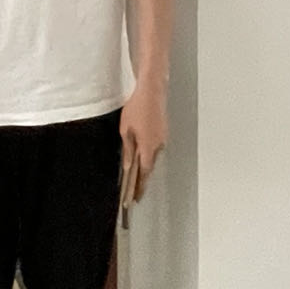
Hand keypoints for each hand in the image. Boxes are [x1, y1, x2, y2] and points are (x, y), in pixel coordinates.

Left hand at [120, 83, 167, 201]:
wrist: (152, 91)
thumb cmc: (137, 109)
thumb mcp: (126, 131)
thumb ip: (128, 150)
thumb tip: (129, 165)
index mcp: (148, 147)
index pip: (145, 172)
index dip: (140, 186)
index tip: (136, 197)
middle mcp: (158, 145)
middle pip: (150, 166)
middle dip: (143, 179)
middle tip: (135, 191)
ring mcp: (162, 138)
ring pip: (153, 156)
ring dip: (145, 165)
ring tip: (137, 176)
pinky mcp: (163, 131)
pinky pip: (156, 147)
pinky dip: (149, 154)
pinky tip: (142, 154)